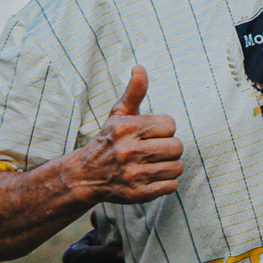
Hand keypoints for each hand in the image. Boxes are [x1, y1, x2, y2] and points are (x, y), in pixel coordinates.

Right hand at [72, 66, 184, 204]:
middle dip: (170, 147)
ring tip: (156, 163)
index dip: (165, 129)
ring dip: (171, 165)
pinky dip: (167, 181)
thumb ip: (134, 92)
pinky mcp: (138, 194)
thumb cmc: (109, 140)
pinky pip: (172, 185)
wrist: (86, 176)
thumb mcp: (119, 114)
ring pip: (177, 166)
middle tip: (156, 149)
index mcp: (126, 128)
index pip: (170, 125)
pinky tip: (153, 176)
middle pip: (177, 147)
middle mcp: (129, 151)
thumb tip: (140, 67)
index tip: (152, 133)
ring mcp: (133, 175)